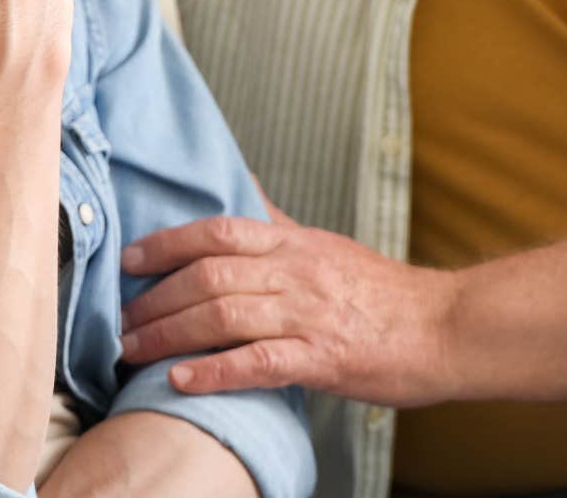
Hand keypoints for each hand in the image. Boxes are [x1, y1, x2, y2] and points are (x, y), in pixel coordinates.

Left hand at [118, 202, 460, 407]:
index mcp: (294, 243)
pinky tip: (182, 380)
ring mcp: (309, 314)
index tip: (128, 262)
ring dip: (170, 335)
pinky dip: (215, 371)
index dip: (165, 243)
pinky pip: (259, 362)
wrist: (447, 328)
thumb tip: (244, 186)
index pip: (216, 231)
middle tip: (120, 322)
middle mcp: (296, 271)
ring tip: (134, 352)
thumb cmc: (381, 293)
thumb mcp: (325, 244)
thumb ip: (278, 222)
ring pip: (225, 315)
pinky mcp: (324, 357)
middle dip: (156, 299)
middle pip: (209, 274)